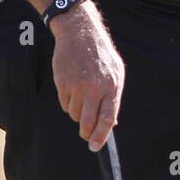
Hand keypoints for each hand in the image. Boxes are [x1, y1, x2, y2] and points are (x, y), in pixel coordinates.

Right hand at [50, 1, 124, 151]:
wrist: (79, 32)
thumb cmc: (100, 53)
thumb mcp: (116, 71)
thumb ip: (113, 97)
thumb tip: (111, 122)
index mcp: (111, 85)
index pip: (108, 118)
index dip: (101, 135)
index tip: (95, 146)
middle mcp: (95, 88)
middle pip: (87, 122)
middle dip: (86, 132)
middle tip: (86, 135)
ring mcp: (78, 86)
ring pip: (74, 114)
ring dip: (77, 112)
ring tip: (81, 95)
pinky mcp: (63, 83)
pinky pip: (64, 104)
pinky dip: (68, 102)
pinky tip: (72, 86)